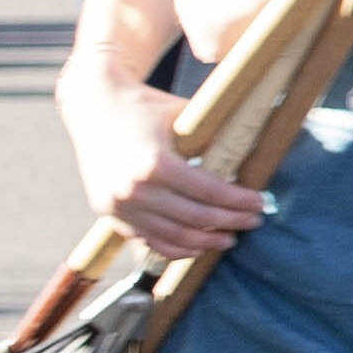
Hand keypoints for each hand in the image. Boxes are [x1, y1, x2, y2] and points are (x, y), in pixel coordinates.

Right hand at [66, 74, 263, 258]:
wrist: (92, 104)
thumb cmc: (147, 106)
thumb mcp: (183, 115)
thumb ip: (214, 137)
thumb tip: (259, 150)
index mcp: (154, 163)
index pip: (210, 193)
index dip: (239, 202)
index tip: (260, 204)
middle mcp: (133, 188)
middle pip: (195, 218)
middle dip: (230, 222)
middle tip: (253, 221)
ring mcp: (118, 204)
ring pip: (172, 236)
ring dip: (205, 242)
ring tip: (229, 239)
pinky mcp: (108, 212)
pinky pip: (146, 239)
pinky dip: (174, 248)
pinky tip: (197, 247)